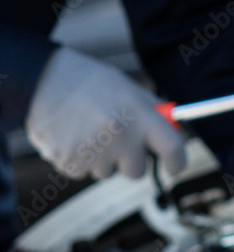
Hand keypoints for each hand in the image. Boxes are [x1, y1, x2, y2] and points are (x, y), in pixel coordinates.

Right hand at [25, 48, 186, 179]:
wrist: (38, 79)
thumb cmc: (87, 82)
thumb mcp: (128, 88)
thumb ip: (152, 111)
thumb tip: (173, 130)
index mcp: (139, 115)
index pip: (173, 148)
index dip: (177, 161)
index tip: (174, 166)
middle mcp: (120, 136)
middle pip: (137, 171)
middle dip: (130, 161)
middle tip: (114, 140)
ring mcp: (95, 151)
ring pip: (107, 172)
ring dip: (100, 158)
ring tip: (85, 129)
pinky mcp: (70, 162)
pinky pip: (82, 172)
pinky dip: (78, 159)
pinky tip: (70, 136)